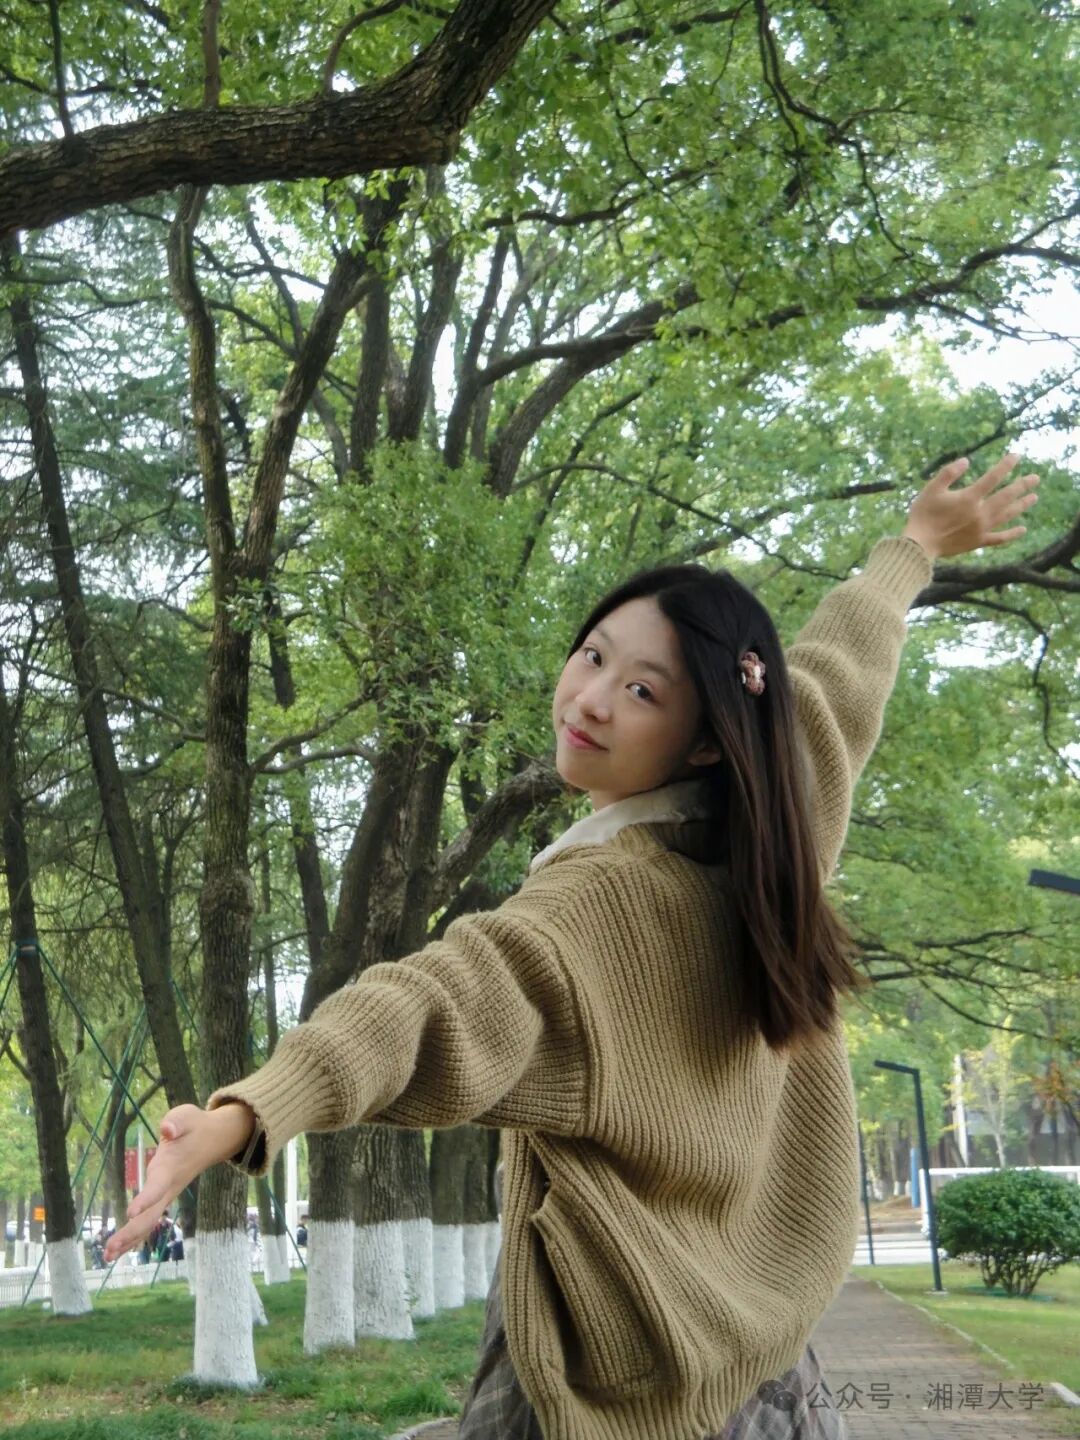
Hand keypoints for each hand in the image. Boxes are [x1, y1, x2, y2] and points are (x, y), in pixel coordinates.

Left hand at [103, 1101, 254, 1263]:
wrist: (213, 1139)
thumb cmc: (195, 1125)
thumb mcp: (187, 1116)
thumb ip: (176, 1122)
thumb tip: (167, 1130)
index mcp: (171, 1167)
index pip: (158, 1186)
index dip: (146, 1199)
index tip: (131, 1212)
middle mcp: (169, 1186)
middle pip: (151, 1215)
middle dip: (131, 1232)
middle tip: (110, 1248)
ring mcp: (167, 1194)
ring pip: (149, 1222)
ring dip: (129, 1239)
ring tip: (108, 1256)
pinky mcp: (163, 1196)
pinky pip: (148, 1220)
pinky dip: (134, 1236)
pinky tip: (119, 1249)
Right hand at [901, 453, 1039, 560]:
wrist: (919, 544)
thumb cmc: (923, 515)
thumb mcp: (931, 489)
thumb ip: (949, 473)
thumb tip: (966, 460)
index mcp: (969, 498)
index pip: (993, 478)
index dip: (1005, 465)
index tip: (1016, 456)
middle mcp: (980, 513)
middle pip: (1006, 496)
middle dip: (1022, 485)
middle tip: (1036, 478)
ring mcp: (981, 528)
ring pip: (1007, 515)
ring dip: (1022, 505)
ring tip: (1034, 498)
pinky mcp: (978, 541)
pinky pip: (999, 538)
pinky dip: (1011, 534)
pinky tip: (1022, 529)